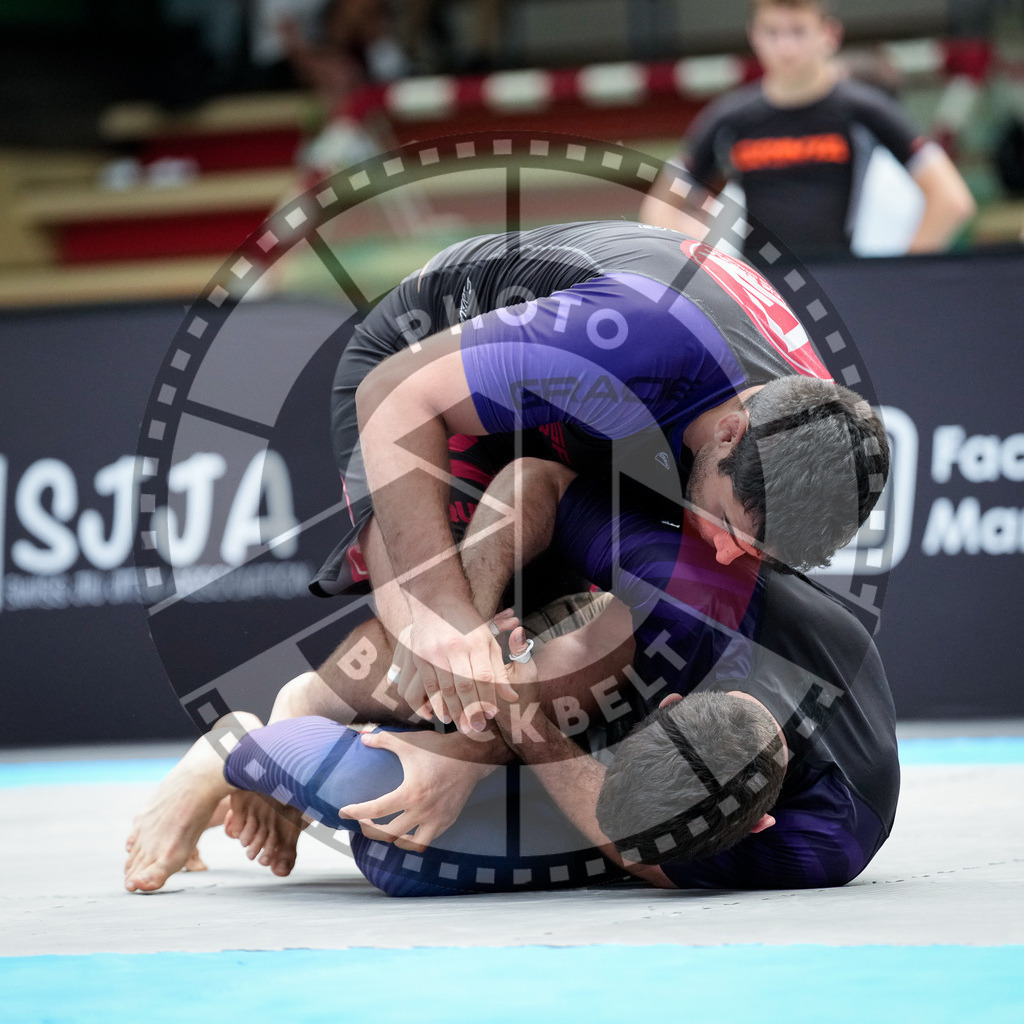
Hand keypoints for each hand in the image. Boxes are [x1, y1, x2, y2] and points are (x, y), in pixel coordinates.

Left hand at [338, 729, 495, 850]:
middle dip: (370, 831)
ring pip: (409, 844)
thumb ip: (384, 740)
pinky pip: (427, 840)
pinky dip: (414, 838)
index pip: (377, 810)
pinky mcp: (447, 821)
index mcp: (411, 793)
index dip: (356, 813)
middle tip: (363, 822)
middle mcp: (423, 811)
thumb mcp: (409, 742)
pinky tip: (408, 830)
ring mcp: (437, 819)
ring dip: (394, 840)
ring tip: (385, 830)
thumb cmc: (439, 749)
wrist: (471, 757)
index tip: (344, 812)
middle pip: (388, 834)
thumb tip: (363, 738)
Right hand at [389, 602, 515, 733]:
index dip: (488, 698)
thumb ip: (499, 670)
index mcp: (475, 642)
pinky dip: (433, 704)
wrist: (437, 602)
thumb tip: (511, 697)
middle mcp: (454, 647)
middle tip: (478, 730)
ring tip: (463, 727)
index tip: (492, 715)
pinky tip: (441, 716)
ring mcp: (434, 652)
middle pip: (464, 686)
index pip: (483, 676)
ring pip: (444, 690)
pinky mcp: (417, 657)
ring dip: (453, 712)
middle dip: (472, 712)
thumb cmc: (469, 625)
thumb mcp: (489, 642)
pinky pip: (425, 687)